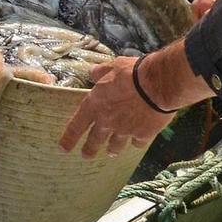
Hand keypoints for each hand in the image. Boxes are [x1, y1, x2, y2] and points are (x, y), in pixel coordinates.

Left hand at [59, 56, 174, 158]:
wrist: (158, 83)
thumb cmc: (133, 72)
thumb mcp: (112, 66)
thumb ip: (101, 72)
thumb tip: (93, 72)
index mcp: (95, 105)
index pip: (76, 126)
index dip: (69, 138)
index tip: (63, 148)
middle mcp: (107, 121)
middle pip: (95, 140)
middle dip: (89, 150)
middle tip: (86, 156)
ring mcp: (125, 130)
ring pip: (115, 145)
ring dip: (112, 149)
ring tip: (111, 152)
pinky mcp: (143, 134)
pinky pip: (137, 142)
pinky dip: (136, 141)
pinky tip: (137, 141)